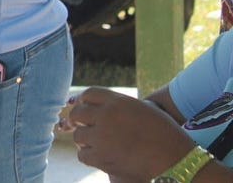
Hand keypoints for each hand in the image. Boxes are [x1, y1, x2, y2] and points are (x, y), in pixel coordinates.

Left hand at [60, 87, 193, 179]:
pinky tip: (97, 156)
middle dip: (77, 120)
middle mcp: (107, 115)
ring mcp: (102, 136)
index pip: (89, 93)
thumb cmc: (166, 136)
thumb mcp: (145, 110)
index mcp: (119, 101)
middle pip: (78, 113)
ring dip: (83, 140)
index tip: (81, 106)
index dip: (83, 100)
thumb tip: (101, 105)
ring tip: (92, 143)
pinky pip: (83, 155)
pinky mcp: (102, 157)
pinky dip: (88, 156)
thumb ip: (122, 105)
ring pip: (78, 135)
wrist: (178, 162)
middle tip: (79, 126)